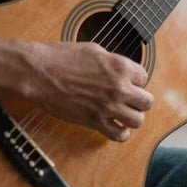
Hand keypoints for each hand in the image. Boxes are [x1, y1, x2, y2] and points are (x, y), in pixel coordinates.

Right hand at [29, 41, 153, 141]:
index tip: (126, 81)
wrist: (40, 73)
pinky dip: (120, 132)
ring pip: (138, 120)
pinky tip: (113, 125)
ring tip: (122, 112)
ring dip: (132, 117)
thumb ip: (114, 62)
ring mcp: (108, 106)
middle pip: (147, 101)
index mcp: (121, 66)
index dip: (135, 79)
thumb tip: (123, 70)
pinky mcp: (95, 122)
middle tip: (127, 98)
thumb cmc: (62, 57)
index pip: (144, 77)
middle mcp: (119, 87)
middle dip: (139, 99)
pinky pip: (120, 135)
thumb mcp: (95, 50)